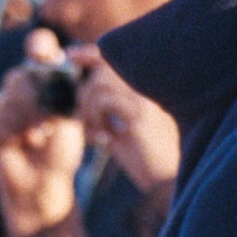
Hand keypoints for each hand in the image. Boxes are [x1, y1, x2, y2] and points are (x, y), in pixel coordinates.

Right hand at [0, 34, 85, 236]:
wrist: (44, 182)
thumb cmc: (61, 150)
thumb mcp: (66, 113)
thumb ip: (57, 83)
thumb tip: (49, 51)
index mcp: (42, 81)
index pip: (39, 50)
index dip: (40, 47)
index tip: (41, 48)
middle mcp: (19, 88)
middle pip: (20, 74)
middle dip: (36, 98)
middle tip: (48, 122)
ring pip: (6, 94)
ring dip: (26, 118)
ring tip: (37, 137)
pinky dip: (10, 129)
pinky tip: (20, 142)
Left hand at [73, 47, 180, 192]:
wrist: (166, 183)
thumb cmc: (146, 159)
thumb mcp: (123, 129)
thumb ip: (108, 110)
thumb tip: (82, 94)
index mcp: (147, 89)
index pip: (116, 59)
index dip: (90, 53)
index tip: (70, 55)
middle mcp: (148, 88)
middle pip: (102, 68)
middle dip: (83, 93)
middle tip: (86, 121)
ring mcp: (145, 99)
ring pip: (98, 84)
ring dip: (87, 110)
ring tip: (96, 134)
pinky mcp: (139, 114)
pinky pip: (103, 101)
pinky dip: (94, 120)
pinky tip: (103, 140)